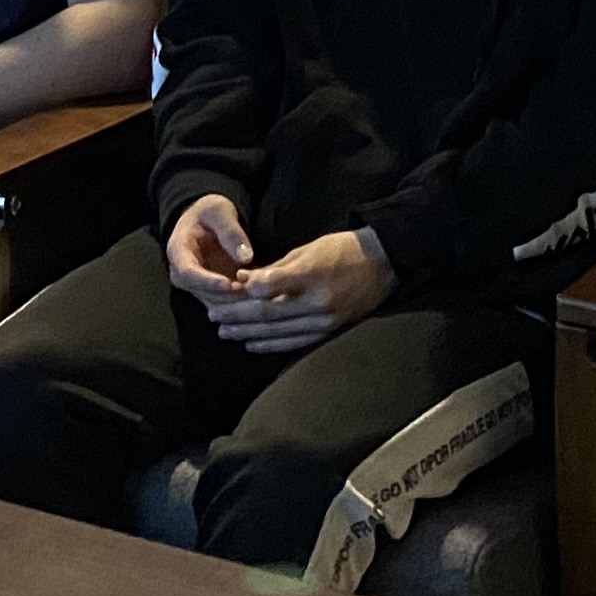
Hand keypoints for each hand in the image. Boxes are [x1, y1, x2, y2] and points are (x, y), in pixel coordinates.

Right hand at [165, 193, 255, 302]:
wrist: (204, 221)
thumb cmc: (209, 213)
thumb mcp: (218, 211)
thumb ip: (230, 231)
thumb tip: (245, 257)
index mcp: (178, 251)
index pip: (188, 273)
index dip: (209, 282)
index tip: (231, 283)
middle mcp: (182, 274)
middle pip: (202, 293)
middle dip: (228, 296)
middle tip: (253, 292)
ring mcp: (196, 286)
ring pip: (214, 303)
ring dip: (236, 303)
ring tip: (260, 295)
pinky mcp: (210, 293)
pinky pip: (224, 305)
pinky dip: (240, 304)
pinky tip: (259, 298)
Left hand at [207, 230, 392, 354]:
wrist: (381, 265)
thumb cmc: (341, 250)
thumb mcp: (308, 249)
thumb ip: (277, 268)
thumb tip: (245, 280)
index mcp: (312, 274)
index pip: (273, 286)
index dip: (247, 289)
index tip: (226, 288)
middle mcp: (318, 302)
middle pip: (269, 312)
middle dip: (238, 315)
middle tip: (214, 316)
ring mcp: (324, 321)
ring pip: (278, 331)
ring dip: (248, 333)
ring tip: (225, 332)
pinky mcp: (329, 332)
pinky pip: (295, 343)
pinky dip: (271, 345)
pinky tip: (252, 344)